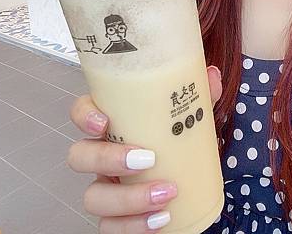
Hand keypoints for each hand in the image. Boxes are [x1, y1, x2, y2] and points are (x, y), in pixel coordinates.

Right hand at [68, 65, 221, 232]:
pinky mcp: (114, 219)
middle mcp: (102, 156)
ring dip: (128, 198)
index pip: (82, 113)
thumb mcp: (194, 117)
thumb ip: (201, 95)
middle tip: (147, 159)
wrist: (193, 187)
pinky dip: (134, 226)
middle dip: (107, 159)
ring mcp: (106, 188)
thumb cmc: (181, 146)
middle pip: (79, 156)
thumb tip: (212, 74)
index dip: (84, 116)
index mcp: (115, 126)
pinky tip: (161, 219)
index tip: (105, 121)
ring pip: (92, 197)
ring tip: (167, 193)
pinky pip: (109, 228)